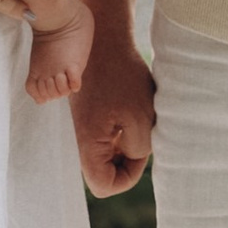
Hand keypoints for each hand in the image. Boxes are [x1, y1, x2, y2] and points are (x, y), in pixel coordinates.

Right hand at [73, 25, 156, 194]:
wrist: (103, 41)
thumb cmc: (122, 77)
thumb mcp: (141, 118)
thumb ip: (139, 149)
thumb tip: (134, 154)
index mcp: (88, 145)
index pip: (104, 186)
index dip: (128, 177)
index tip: (140, 150)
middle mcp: (82, 140)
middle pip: (106, 172)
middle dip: (130, 159)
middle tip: (144, 133)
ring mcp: (86, 128)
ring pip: (110, 154)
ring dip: (130, 142)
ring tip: (141, 118)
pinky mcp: (92, 116)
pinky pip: (109, 136)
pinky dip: (125, 129)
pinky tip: (135, 108)